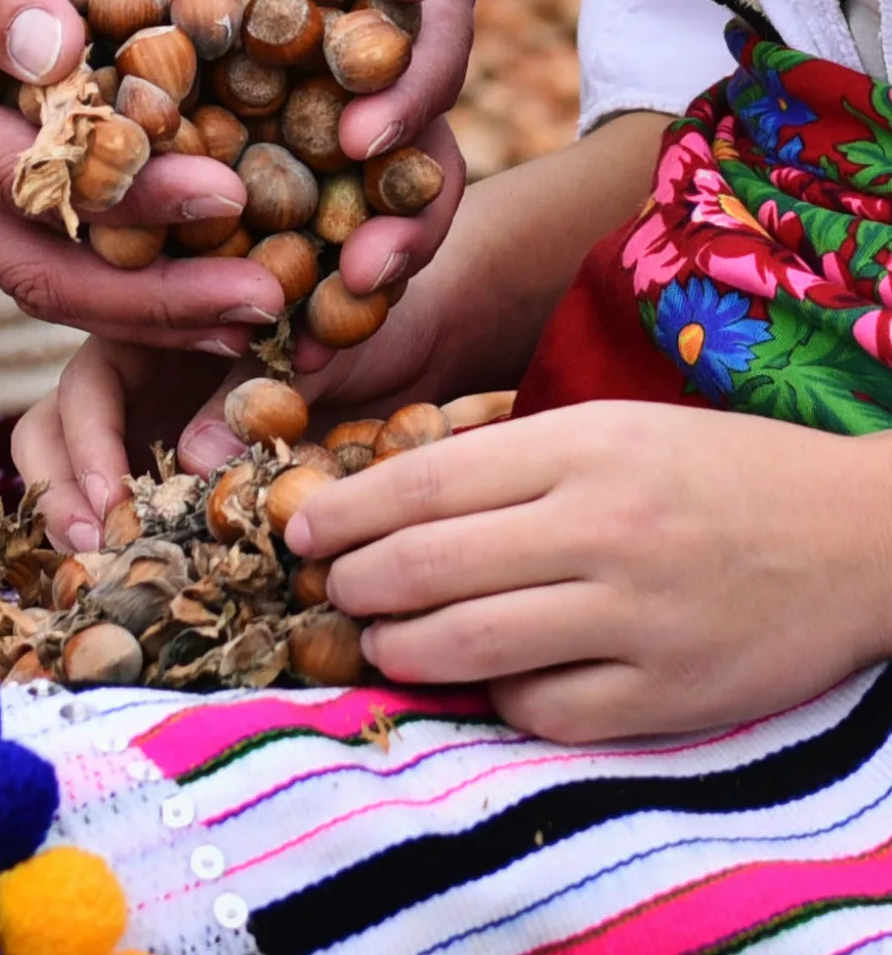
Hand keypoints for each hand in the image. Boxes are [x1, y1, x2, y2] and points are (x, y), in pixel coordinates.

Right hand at [0, 0, 288, 343]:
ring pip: (60, 266)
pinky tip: (217, 247)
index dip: (128, 196)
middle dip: (156, 298)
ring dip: (156, 295)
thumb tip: (57, 53)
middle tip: (264, 305)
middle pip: (45, 271)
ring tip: (256, 305)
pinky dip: (139, 244)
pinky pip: (68, 223)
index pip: (24, 183)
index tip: (225, 196)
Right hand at [11, 258, 458, 552]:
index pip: (87, 381)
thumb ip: (250, 388)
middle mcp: (139, 378)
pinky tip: (136, 584)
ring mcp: (150, 428)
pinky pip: (126, 511)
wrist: (417, 340)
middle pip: (53, 429)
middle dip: (60, 489)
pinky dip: (119, 544)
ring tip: (99, 569)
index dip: (86, 438)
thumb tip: (193, 459)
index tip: (111, 495)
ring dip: (72, 519)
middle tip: (93, 547)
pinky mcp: (175, 478)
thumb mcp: (311, 345)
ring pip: (72, 473)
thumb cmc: (358, 325)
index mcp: (155, 328)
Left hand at [34, 0, 473, 325]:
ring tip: (291, 331)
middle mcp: (346, 69)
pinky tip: (189, 295)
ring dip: (312, 272)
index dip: (411, 109)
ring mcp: (278, 102)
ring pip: (315, 203)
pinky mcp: (199, 120)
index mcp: (393, 5)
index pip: (429, 67)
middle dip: (390, 229)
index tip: (368, 143)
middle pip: (396, 166)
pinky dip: (210, 246)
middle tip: (358, 281)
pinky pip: (215, 191)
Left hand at [285, 402, 891, 740]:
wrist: (854, 535)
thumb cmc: (716, 470)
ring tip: (385, 642)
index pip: (425, 482)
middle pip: (429, 566)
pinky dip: (496, 700)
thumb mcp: (613, 427)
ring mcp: (636, 616)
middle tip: (332, 590)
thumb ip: (510, 459)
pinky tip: (488, 681)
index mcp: (583, 446)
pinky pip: (543, 711)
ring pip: (471, 646)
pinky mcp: (668, 694)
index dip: (344, 511)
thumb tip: (393, 503)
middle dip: (355, 584)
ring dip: (402, 649)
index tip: (302, 530)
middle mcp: (602, 527)